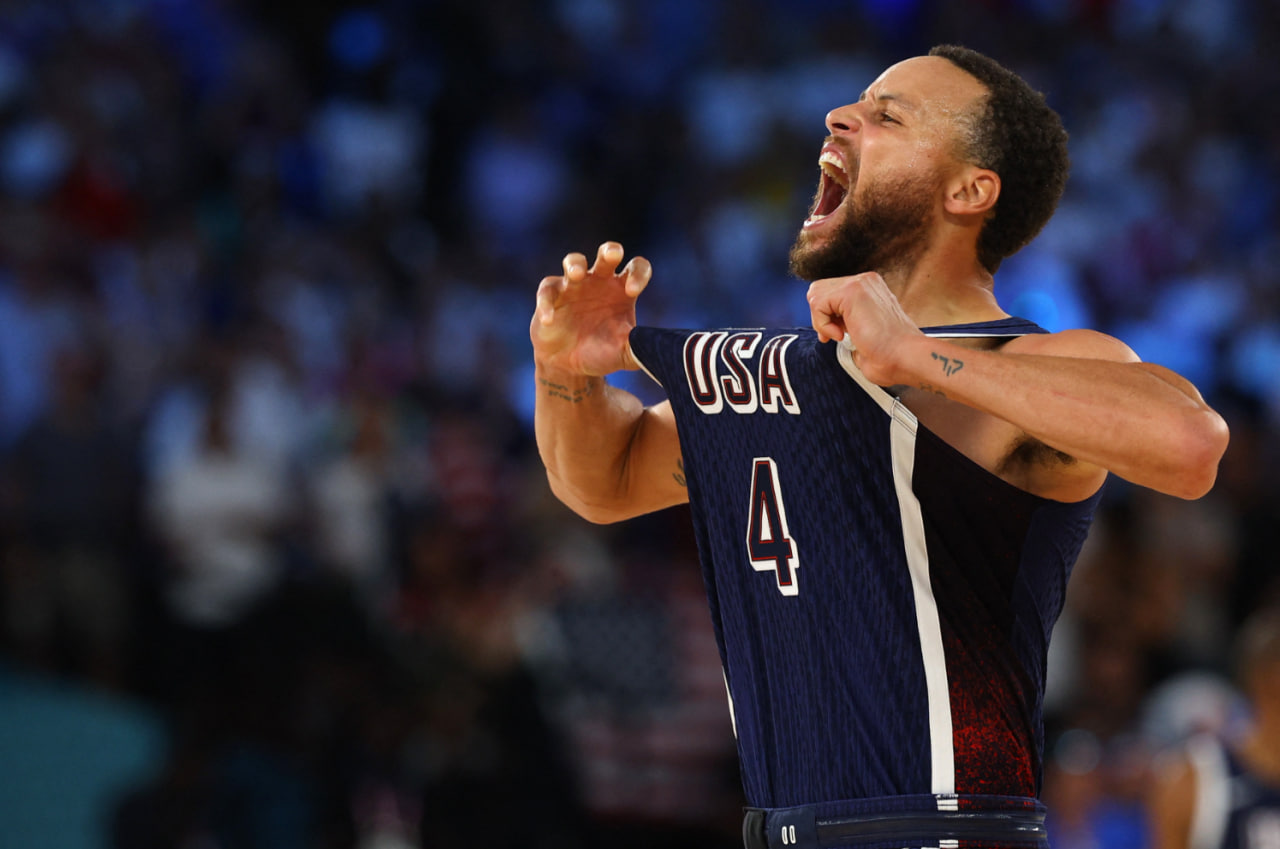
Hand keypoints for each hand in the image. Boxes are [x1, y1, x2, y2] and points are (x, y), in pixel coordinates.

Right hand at [531, 242, 650, 376]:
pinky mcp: (551, 295)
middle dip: (610, 251)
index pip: (637, 268)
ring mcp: (574, 285)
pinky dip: (546, 303)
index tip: (633, 290)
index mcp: (622, 290)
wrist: (569, 366)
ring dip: (574, 264)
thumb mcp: (624, 354)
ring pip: (573, 261)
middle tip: (612, 254)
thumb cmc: (600, 352)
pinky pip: (548, 290)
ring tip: (576, 275)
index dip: (638, 274)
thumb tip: (662, 352)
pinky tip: (550, 320)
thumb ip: (641, 350)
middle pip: (607, 254)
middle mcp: (600, 281)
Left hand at [807, 272, 922, 384]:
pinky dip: (822, 323)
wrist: (906, 357)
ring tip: (840, 335)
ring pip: (815, 294)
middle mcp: (865, 281)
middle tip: (835, 336)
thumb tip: (825, 325)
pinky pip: (818, 303)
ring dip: (821, 320)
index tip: (837, 335)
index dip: (825, 316)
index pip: (829, 293)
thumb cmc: (889, 355)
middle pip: (819, 289)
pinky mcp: (852, 290)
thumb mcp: (861, 333)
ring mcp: (860, 282)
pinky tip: (841, 335)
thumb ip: (844, 322)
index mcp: (869, 289)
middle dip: (820, 316)